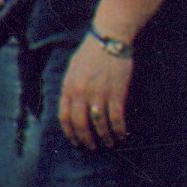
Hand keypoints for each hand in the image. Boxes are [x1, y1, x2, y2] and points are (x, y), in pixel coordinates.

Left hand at [58, 34, 135, 148]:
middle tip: (92, 147)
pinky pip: (116, 117)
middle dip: (86, 139)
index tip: (75, 141)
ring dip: (104, 137)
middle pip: (80, 124)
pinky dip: (119, 129)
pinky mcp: (117, 92)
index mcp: (68, 87)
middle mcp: (81, 93)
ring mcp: (99, 93)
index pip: (64, 117)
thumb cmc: (90, 53)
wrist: (109, 39)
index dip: (70, 132)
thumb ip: (70, 88)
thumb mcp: (72, 69)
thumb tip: (69, 106)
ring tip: (109, 144)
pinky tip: (122, 134)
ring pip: (99, 123)